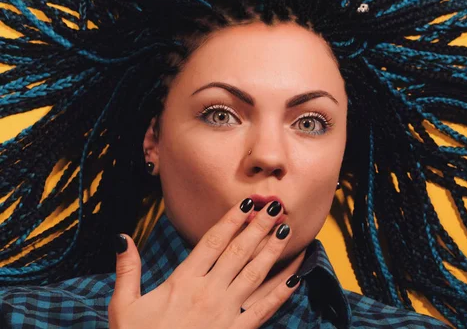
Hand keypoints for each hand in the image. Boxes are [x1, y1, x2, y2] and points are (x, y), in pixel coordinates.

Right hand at [108, 198, 299, 328]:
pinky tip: (295, 278)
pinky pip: (262, 312)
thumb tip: (122, 238)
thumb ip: (127, 270)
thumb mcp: (123, 305)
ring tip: (286, 230)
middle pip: (239, 252)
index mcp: (182, 282)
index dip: (232, 219)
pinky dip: (280, 294)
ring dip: (272, 251)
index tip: (248, 202)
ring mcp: (224, 314)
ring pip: (254, 275)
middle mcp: (207, 293)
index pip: (213, 242)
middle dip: (259, 227)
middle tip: (276, 207)